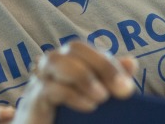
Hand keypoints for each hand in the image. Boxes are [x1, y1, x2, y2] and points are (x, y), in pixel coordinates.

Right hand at [12, 41, 137, 123]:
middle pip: (74, 47)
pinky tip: (89, 107)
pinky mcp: (33, 101)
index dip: (109, 63)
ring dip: (83, 76)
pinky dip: (72, 95)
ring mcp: (38, 81)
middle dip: (101, 64)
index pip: (89, 49)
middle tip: (123, 90)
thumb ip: (109, 80)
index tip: (127, 87)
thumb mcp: (94, 98)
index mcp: (66, 62)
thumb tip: (131, 62)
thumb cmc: (66, 117)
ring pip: (55, 60)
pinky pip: (49, 88)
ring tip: (102, 97)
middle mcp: (51, 66)